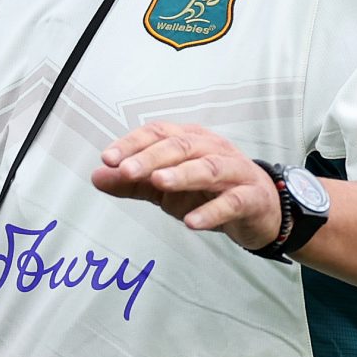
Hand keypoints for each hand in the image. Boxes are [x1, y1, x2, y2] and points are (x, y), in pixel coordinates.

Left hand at [93, 122, 281, 249]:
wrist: (259, 210)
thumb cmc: (209, 192)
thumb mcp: (166, 188)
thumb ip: (133, 182)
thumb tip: (98, 176)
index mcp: (190, 140)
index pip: (158, 134)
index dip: (132, 144)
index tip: (108, 159)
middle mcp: (213, 149)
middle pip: (181, 146)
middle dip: (151, 158)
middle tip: (126, 171)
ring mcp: (235, 171)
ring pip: (209, 167)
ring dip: (182, 174)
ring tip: (159, 183)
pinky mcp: (251, 197)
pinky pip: (232, 201)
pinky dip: (212, 211)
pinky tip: (192, 222)